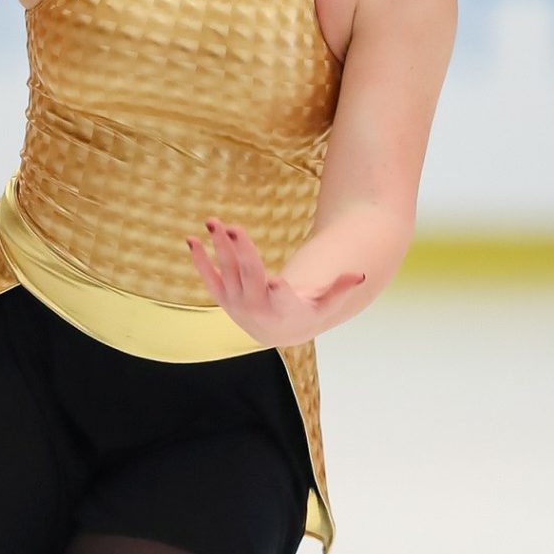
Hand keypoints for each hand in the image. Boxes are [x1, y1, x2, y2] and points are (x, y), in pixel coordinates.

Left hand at [184, 218, 362, 350]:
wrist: (276, 332)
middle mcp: (256, 308)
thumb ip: (341, 289)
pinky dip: (200, 259)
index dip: (280, 292)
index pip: (281, 300)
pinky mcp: (222, 297)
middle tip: (234, 227)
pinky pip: (208, 277)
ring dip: (218, 246)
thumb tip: (361, 275)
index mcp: (284, 310)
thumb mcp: (326, 304)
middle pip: (248, 276)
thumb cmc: (305, 312)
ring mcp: (236, 303)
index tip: (277, 281)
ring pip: (227, 271)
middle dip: (241, 252)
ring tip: (213, 221)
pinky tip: (192, 239)